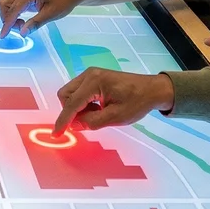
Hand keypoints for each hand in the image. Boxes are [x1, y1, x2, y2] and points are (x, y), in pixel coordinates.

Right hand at [0, 0, 82, 37]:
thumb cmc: (63, 1)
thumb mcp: (50, 14)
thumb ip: (35, 23)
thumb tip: (22, 33)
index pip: (12, 11)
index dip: (7, 24)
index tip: (3, 35)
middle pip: (4, 5)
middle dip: (7, 19)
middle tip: (20, 28)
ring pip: (6, 5)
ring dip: (10, 17)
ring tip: (23, 25)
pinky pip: (12, 6)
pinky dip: (13, 15)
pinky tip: (23, 21)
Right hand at [53, 68, 175, 134]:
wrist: (152, 89)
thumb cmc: (137, 102)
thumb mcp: (115, 117)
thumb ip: (92, 122)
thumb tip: (74, 125)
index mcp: (94, 82)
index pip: (72, 104)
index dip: (63, 120)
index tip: (56, 134)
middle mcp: (89, 75)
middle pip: (65, 95)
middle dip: (71, 111)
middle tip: (89, 121)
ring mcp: (91, 74)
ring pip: (70, 94)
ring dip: (77, 108)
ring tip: (98, 113)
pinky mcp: (94, 78)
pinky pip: (78, 92)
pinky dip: (83, 103)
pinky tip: (98, 108)